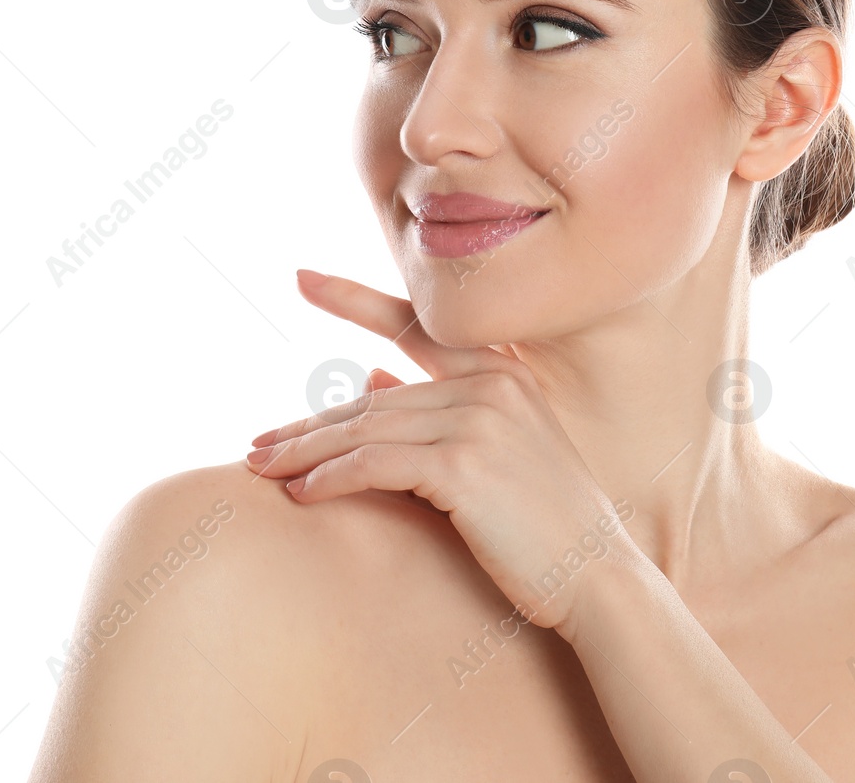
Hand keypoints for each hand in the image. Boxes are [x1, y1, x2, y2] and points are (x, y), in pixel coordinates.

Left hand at [245, 268, 635, 630]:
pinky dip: (331, 479)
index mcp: (501, 372)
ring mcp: (478, 421)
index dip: (354, 300)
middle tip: (256, 444)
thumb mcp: (498, 452)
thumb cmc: (547, 524)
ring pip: (366, 428)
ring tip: (261, 470)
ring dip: (305, 453)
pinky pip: (375, 464)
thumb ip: (437, 410)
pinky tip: (301, 495)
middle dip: (308, 424)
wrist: (598, 576)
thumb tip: (369, 379)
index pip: (413, 326)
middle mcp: (490, 384)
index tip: (302, 278)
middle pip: (373, 398)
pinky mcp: (462, 466)